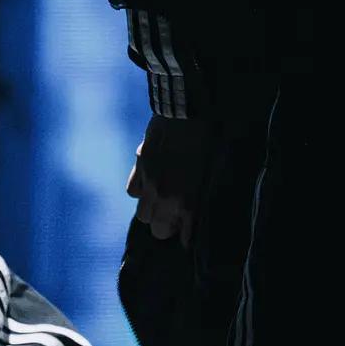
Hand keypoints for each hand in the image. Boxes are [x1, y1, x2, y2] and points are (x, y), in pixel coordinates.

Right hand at [126, 115, 214, 246]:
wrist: (187, 111)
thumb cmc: (207, 141)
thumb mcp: (211, 173)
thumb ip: (199, 198)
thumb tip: (194, 217)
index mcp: (189, 199)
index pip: (183, 234)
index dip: (185, 233)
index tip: (186, 229)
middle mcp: (166, 196)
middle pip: (158, 230)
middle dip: (166, 225)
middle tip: (174, 214)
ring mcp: (150, 183)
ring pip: (143, 215)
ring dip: (152, 209)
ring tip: (161, 197)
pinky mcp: (139, 167)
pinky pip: (133, 192)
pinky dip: (140, 189)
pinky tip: (150, 180)